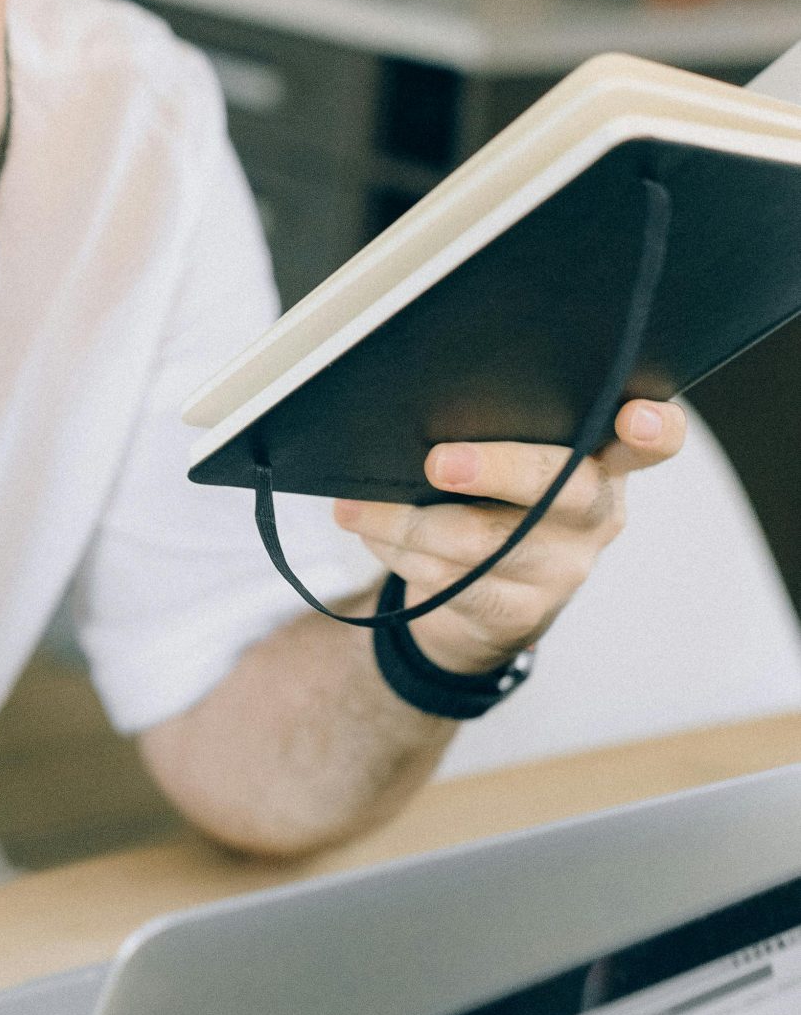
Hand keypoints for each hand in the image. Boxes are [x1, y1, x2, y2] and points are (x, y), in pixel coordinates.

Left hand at [334, 399, 688, 676]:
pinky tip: (370, 529)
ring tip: (358, 503)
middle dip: (498, 469)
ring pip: (483, 540)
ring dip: (409, 520)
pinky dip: (398, 551)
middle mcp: (596, 516)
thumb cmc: (497, 505)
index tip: (637, 417)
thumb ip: (504, 434)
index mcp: (605, 465)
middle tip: (439, 462)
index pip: (655, 444)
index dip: (657, 429)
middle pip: (564, 488)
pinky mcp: (518, 612)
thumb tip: (423, 402)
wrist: (482, 607)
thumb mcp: (518, 465)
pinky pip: (451, 580)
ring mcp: (561, 569)